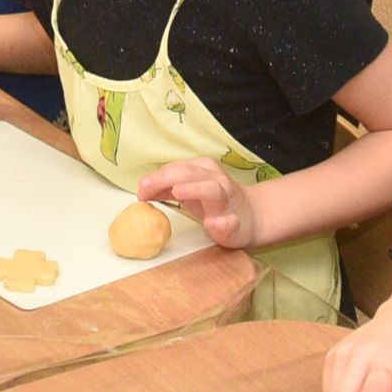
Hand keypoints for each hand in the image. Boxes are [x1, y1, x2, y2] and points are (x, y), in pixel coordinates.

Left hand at [135, 156, 259, 249]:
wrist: (251, 216)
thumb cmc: (213, 200)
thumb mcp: (189, 189)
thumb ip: (166, 187)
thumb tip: (142, 189)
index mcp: (204, 169)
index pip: (177, 168)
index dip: (156, 177)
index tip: (140, 189)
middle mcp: (216, 180)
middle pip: (191, 174)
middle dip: (166, 179)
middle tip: (146, 188)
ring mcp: (227, 201)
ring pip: (213, 191)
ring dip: (195, 189)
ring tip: (177, 192)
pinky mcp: (236, 222)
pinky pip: (230, 221)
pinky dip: (222, 222)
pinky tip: (211, 224)